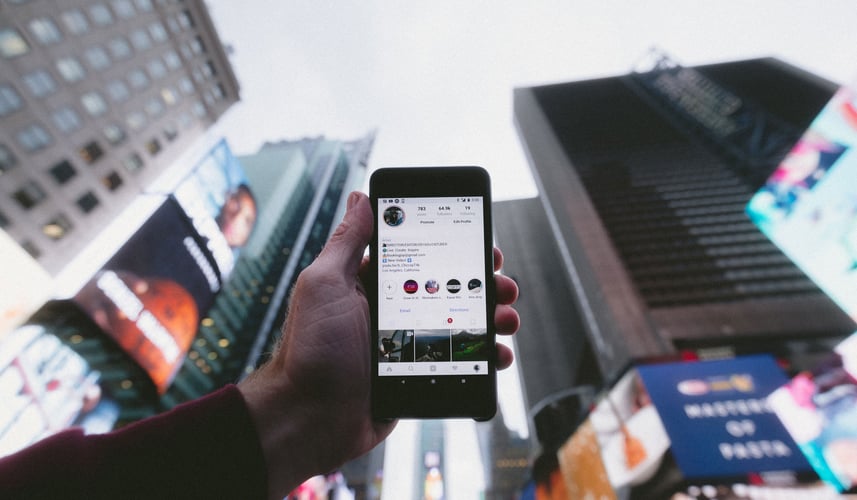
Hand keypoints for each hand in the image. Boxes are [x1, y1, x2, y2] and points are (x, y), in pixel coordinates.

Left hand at [239, 191, 519, 497]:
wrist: (309, 419)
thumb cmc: (310, 350)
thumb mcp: (325, 284)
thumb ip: (347, 242)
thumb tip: (361, 197)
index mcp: (372, 285)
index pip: (423, 256)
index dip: (456, 248)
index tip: (481, 243)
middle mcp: (394, 311)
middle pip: (451, 289)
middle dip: (484, 283)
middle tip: (503, 284)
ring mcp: (410, 345)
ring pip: (463, 325)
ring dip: (492, 318)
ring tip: (506, 319)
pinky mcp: (420, 376)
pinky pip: (461, 362)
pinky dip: (484, 358)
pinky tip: (498, 354)